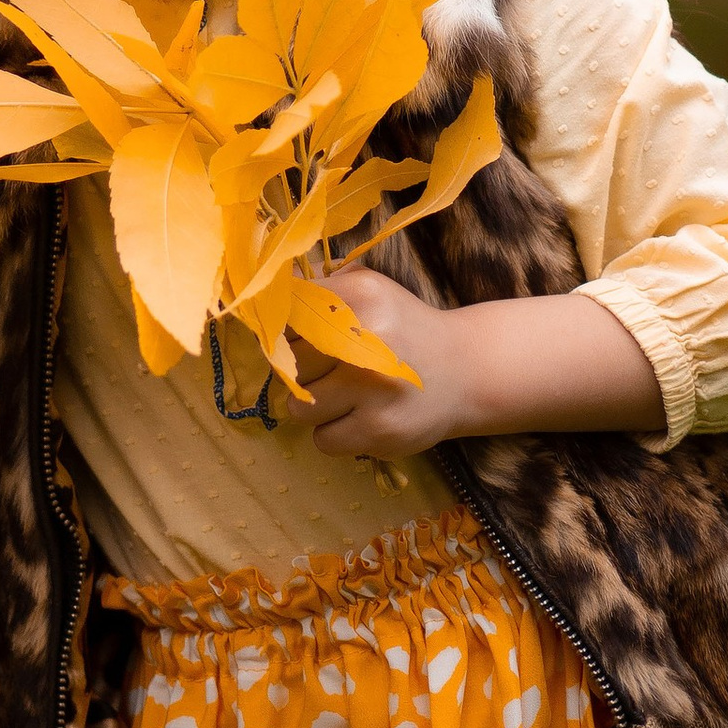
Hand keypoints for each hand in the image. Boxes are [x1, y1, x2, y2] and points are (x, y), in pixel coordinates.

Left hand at [294, 268, 665, 454]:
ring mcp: (373, 389)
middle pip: (290, 361)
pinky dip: (333, 433)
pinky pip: (323, 440)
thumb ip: (321, 287)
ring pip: (300, 405)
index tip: (290, 335)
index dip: (283, 328)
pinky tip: (357, 418)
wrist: (465, 371)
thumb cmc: (403, 328)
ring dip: (314, 405)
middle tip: (326, 369)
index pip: (289, 311)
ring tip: (342, 396)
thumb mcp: (369, 291)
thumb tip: (261, 293)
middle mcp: (367, 340)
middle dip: (301, 368)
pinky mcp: (381, 432)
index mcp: (361, 295)